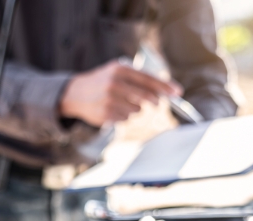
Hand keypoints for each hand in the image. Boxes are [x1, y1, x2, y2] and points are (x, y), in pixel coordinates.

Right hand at [59, 59, 181, 126]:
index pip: (148, 79)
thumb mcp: (117, 72)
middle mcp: (114, 84)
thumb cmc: (102, 81)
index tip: (178, 92)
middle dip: (155, 101)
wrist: (75, 93)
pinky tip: (113, 109)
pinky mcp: (105, 114)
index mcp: (120, 69)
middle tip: (157, 103)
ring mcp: (109, 100)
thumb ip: (137, 79)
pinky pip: (126, 118)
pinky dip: (123, 116)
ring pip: (137, 110)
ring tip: (122, 103)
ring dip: (135, 109)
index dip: (165, 87)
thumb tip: (163, 92)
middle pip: (146, 96)